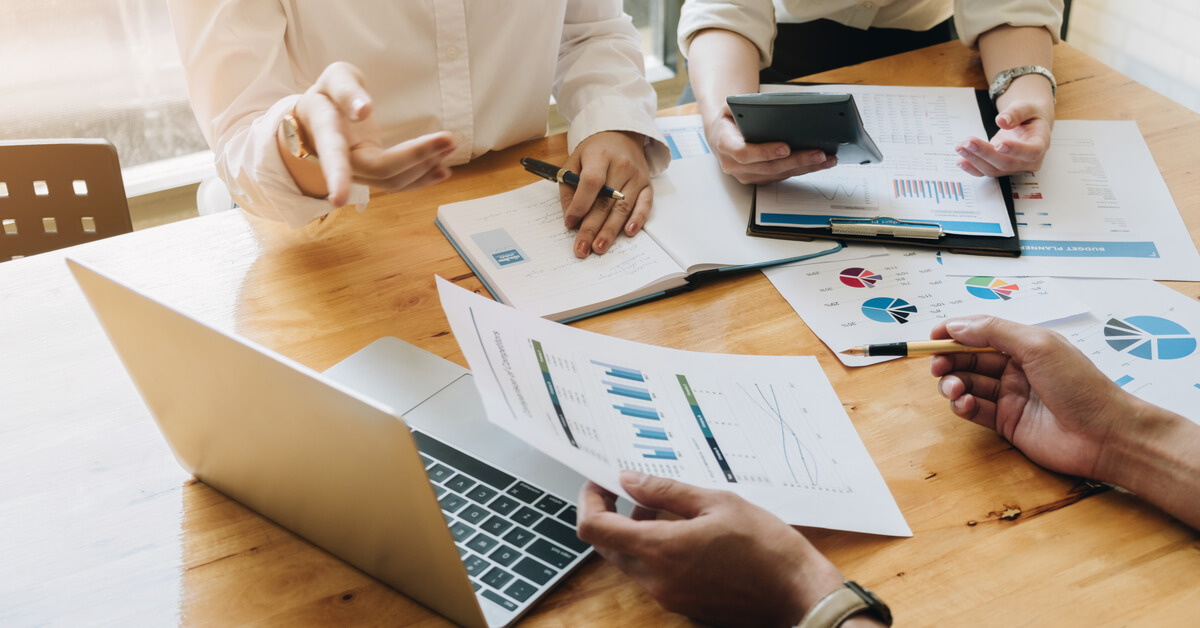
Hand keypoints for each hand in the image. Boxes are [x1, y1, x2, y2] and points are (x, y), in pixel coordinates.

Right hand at [286, 62, 457, 206]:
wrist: (320, 117)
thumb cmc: (328, 94)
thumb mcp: (334, 78)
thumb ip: (346, 90)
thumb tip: (363, 110)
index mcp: (325, 132)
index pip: (332, 155)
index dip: (336, 177)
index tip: (339, 200)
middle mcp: (343, 160)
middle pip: (380, 169)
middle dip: (416, 156)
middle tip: (448, 139)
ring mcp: (360, 171)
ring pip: (393, 180)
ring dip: (425, 166)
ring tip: (450, 145)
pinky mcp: (376, 174)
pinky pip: (399, 183)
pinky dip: (423, 178)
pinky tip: (442, 170)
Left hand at [560, 131, 653, 257]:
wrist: (621, 136)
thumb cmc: (594, 152)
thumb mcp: (574, 162)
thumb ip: (569, 189)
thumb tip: (572, 219)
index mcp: (599, 156)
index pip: (591, 183)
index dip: (580, 205)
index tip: (570, 223)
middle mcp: (621, 166)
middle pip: (606, 201)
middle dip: (592, 228)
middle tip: (582, 248)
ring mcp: (637, 176)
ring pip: (623, 208)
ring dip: (611, 231)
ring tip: (599, 247)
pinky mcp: (647, 185)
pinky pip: (645, 205)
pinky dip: (638, 220)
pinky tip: (629, 233)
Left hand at [576, 471, 844, 627]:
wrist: (798, 594)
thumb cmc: (766, 547)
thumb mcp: (716, 502)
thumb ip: (665, 491)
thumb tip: (628, 480)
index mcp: (660, 550)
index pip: (595, 528)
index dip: (590, 501)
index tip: (600, 484)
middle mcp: (656, 579)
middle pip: (608, 545)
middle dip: (613, 514)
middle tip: (633, 489)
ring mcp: (668, 595)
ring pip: (631, 560)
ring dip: (637, 532)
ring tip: (669, 506)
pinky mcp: (682, 604)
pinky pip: (653, 574)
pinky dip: (656, 550)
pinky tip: (686, 532)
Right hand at [706, 108, 835, 184]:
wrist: (720, 135)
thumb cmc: (729, 120)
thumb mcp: (732, 108)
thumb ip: (746, 109)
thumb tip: (774, 109)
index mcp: (725, 145)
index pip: (744, 153)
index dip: (765, 152)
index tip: (785, 148)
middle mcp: (734, 165)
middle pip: (768, 167)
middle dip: (796, 160)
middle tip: (818, 153)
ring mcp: (747, 175)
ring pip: (779, 174)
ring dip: (805, 167)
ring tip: (826, 158)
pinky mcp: (759, 179)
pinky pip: (782, 176)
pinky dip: (802, 170)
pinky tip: (819, 163)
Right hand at [929, 316, 1141, 478]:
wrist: (1105, 435)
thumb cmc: (1081, 386)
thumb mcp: (1038, 345)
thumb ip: (994, 332)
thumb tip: (957, 326)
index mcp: (1024, 345)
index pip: (980, 332)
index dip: (954, 333)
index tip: (932, 337)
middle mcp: (1015, 369)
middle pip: (969, 359)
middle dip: (949, 360)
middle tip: (937, 366)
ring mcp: (1010, 396)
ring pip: (968, 385)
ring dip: (953, 384)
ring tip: (954, 389)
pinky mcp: (1007, 423)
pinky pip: (974, 411)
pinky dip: (963, 406)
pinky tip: (964, 404)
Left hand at [955, 100, 1052, 176]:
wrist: (1028, 124)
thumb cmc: (1029, 115)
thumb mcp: (1027, 107)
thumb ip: (1016, 113)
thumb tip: (1002, 121)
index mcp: (1040, 145)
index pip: (1030, 152)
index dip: (1015, 150)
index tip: (999, 144)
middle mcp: (1028, 162)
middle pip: (1006, 163)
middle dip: (985, 153)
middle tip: (968, 142)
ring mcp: (1013, 168)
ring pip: (993, 170)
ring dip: (974, 160)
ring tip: (960, 147)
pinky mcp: (1000, 169)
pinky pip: (985, 173)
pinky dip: (972, 168)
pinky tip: (960, 160)